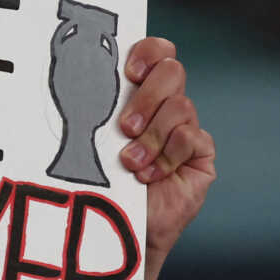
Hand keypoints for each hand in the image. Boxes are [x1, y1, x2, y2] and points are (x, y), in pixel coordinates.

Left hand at [115, 36, 214, 279]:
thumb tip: (79, 72)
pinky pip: (191, 138)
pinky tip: (149, 176)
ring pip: (181, 107)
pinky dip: (167, 157)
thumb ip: (99, 107)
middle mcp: (166, 105)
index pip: (157, 52)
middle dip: (147, 99)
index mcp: (139, 92)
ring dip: (152, 137)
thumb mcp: (94, 139)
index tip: (129, 71)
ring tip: (131, 164)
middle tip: (125, 128)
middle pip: (173, 72)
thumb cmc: (100, 181)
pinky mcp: (200, 154)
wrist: (117, 228)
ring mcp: (186, 128)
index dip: (149, 51)